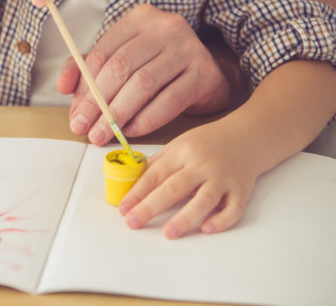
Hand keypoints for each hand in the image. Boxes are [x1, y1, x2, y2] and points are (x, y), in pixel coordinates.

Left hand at [59, 4, 233, 142]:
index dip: (84, 88)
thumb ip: (88, 69)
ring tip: (104, 134)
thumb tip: (62, 86)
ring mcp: (188, 47)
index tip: (75, 116)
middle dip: (98, 104)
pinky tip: (132, 131)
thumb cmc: (158, 68)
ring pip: (143, 84)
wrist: (210, 75)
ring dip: (119, 114)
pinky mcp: (204, 72)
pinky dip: (147, 119)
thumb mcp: (122, 60)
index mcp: (139, 18)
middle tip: (86, 130)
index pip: (102, 54)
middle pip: (121, 67)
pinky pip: (170, 100)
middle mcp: (165, 27)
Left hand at [117, 120, 258, 237]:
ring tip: (168, 233)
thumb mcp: (179, 144)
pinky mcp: (242, 190)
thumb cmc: (208, 142)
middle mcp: (202, 164)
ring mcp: (223, 178)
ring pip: (204, 200)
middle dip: (151, 206)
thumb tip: (132, 182)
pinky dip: (221, 220)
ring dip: (185, 217)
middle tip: (133, 222)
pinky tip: (206, 229)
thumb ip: (158, 162)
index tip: (123, 208)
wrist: (247, 135)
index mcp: (183, 152)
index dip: (137, 192)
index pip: (156, 174)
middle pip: (174, 187)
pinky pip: (234, 208)